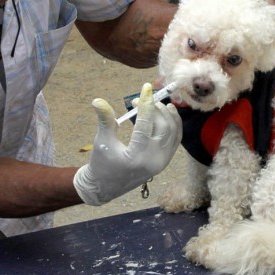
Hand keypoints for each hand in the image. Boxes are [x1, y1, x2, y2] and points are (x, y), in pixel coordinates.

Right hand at [73, 83, 181, 204]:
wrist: (106, 187)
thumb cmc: (101, 163)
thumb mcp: (102, 141)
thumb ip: (105, 120)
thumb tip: (98, 100)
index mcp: (137, 156)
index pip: (145, 124)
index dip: (146, 103)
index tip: (146, 87)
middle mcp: (154, 160)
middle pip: (162, 126)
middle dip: (155, 108)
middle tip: (142, 99)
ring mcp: (162, 162)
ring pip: (173, 131)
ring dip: (167, 114)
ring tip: (157, 103)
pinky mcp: (165, 161)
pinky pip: (176, 139)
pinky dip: (174, 124)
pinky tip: (168, 112)